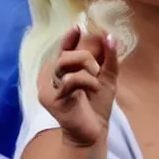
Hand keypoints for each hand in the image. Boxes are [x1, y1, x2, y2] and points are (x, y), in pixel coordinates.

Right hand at [38, 25, 118, 146]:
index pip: (63, 47)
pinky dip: (85, 81)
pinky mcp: (50, 98)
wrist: (94, 131)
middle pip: (64, 52)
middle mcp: (51, 74)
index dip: (69, 36)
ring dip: (85, 65)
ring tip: (96, 77)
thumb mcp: (107, 76)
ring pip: (63, 62)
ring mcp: (48, 86)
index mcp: (62, 68)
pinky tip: (93, 88)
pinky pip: (68, 80)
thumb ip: (109, 56)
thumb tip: (110, 35)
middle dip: (84, 55)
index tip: (79, 27)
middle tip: (97, 68)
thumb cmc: (97, 104)